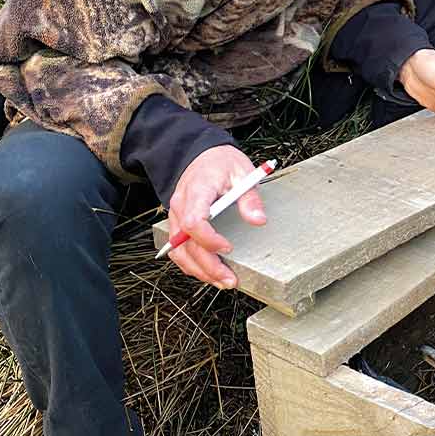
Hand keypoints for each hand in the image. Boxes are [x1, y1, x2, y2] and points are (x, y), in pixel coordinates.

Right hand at [167, 145, 266, 288]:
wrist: (202, 153)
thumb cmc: (221, 162)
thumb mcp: (243, 172)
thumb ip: (250, 198)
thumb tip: (258, 220)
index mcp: (196, 190)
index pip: (194, 221)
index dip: (209, 240)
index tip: (228, 248)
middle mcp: (180, 205)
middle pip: (185, 243)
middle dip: (207, 266)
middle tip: (229, 279)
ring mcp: (176, 216)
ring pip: (179, 251)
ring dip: (199, 270)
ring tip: (222, 281)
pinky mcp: (178, 223)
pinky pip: (179, 249)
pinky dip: (191, 264)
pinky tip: (209, 272)